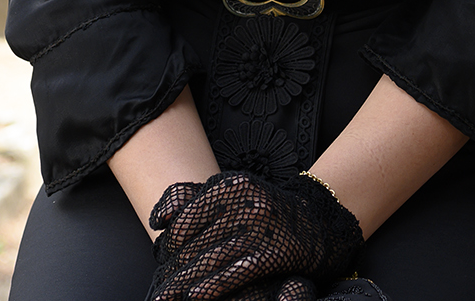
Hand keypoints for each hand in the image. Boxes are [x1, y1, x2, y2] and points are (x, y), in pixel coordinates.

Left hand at [145, 172, 362, 300]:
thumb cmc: (264, 210)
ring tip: (163, 298)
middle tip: (159, 288)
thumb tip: (158, 220)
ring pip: (208, 260)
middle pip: (194, 243)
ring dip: (181, 284)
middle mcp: (245, 203)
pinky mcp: (272, 253)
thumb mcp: (233, 193)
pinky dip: (211, 287)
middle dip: (172, 270)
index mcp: (231, 185)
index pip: (184, 218)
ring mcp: (260, 229)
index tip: (162, 259)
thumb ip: (192, 198)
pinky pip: (233, 273)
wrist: (316, 224)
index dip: (168, 243)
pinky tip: (194, 296)